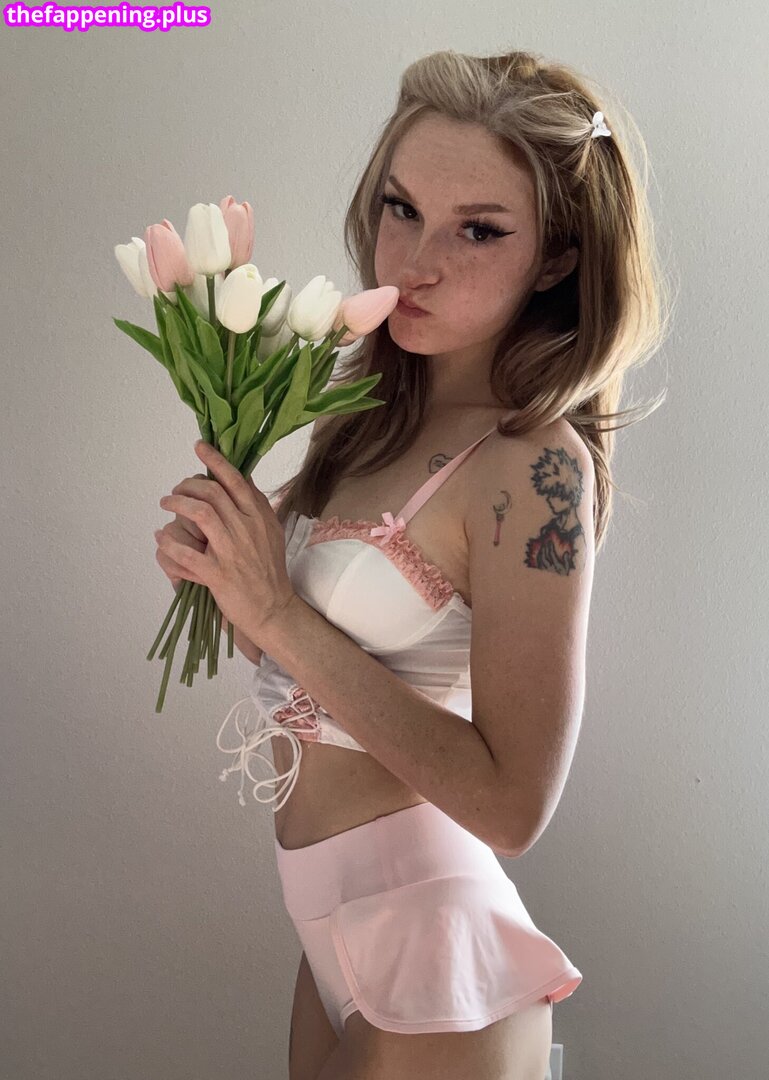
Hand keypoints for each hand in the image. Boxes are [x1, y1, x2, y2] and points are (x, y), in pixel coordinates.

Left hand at [155, 441, 297, 641]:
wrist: (273, 608)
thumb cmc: (269, 570)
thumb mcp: (271, 531)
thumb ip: (256, 504)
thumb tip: (243, 476)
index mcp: (259, 516)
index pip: (236, 480)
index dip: (215, 460)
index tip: (199, 447)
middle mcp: (247, 529)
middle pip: (212, 492)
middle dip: (187, 485)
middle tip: (176, 490)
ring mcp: (232, 551)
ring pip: (199, 514)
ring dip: (177, 504)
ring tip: (166, 504)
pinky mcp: (217, 574)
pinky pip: (186, 553)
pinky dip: (169, 542)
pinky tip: (160, 538)